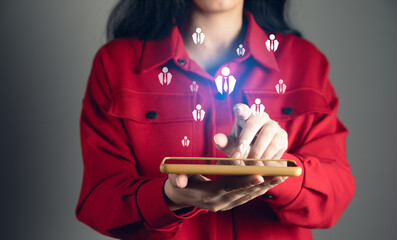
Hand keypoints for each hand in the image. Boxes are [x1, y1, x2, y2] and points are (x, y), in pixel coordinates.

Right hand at [164, 173, 282, 211]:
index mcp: (208, 196)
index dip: (243, 181)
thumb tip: (179, 179)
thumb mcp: (175, 182)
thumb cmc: (179, 185)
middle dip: (263, 182)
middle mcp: (220, 203)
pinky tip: (274, 180)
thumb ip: (178, 180)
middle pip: (245, 192)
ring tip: (283, 175)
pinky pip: (250, 196)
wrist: (181, 198)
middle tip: (280, 173)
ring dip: (267, 185)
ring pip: (251, 195)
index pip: (228, 187)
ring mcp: (227, 205)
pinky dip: (262, 188)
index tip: (259, 175)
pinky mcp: (232, 203)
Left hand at [214, 103, 288, 168]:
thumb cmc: (242, 147)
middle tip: (237, 157)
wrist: (260, 157)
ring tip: (249, 164)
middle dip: (244, 141)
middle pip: (253, 124)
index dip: (240, 109)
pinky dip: (268, 156)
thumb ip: (224, 143)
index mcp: (246, 116)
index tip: (238, 110)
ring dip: (257, 151)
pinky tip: (262, 164)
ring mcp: (273, 125)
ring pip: (266, 135)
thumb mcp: (231, 146)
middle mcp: (261, 117)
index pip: (242, 109)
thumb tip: (216, 138)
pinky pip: (276, 145)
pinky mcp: (283, 135)